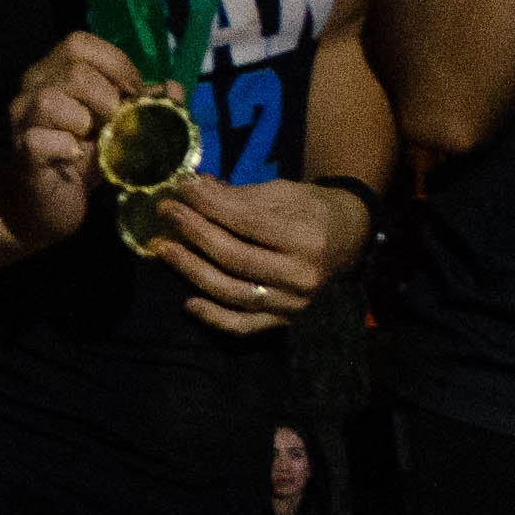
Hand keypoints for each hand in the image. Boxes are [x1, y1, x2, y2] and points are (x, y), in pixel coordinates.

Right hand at [0, 30, 142, 254]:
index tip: (134, 94)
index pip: (80, 43)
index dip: (115, 64)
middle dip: (107, 98)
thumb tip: (173, 89)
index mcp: (55, 71)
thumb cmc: (85, 160)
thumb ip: (147, 106)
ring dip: (84, 121)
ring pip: (49, 100)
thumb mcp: (120, 128)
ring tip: (93, 141)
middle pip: (73, 70)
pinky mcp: (21, 151)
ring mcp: (21, 119)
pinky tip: (76, 158)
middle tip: (115, 124)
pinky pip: (40, 140)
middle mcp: (32, 86)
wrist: (50, 205)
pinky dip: (67, 148)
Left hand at [148, 174, 368, 334]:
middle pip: (235, 257)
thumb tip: (194, 188)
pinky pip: (243, 326)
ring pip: (233, 292)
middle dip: (195, 234)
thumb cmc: (312, 211)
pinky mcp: (284, 322)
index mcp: (305, 237)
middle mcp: (301, 275)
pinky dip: (214, 318)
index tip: (179, 190)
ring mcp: (293, 304)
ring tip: (165, 250)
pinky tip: (188, 303)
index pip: (246, 222)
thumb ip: (239, 196)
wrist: (349, 242)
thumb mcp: (283, 193)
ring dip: (193, 271)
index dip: (208, 206)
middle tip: (167, 214)